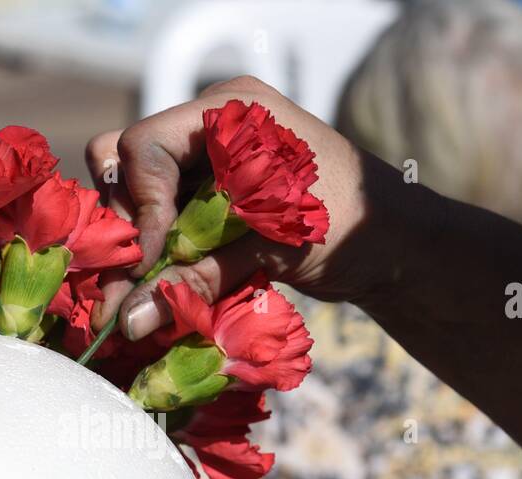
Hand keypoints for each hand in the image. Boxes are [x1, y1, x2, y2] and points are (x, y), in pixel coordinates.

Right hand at [85, 75, 422, 338]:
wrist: (395, 243)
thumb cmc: (350, 230)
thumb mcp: (271, 252)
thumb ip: (197, 280)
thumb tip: (129, 322)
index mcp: (231, 112)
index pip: (144, 147)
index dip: (138, 208)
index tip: (152, 262)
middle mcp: (212, 124)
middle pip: (125, 163)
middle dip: (126, 225)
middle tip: (137, 282)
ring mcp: (208, 156)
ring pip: (135, 191)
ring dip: (138, 243)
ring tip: (149, 291)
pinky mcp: (210, 190)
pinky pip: (161, 214)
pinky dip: (158, 251)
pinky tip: (165, 287)